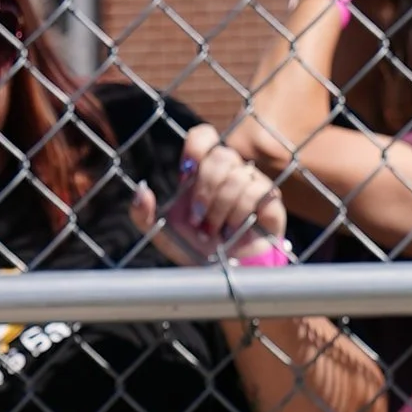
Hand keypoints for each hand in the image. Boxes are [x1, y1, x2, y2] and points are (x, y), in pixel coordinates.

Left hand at [130, 125, 289, 266]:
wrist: (225, 275)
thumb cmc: (195, 251)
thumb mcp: (161, 234)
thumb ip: (142, 214)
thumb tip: (141, 189)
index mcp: (202, 171)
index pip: (204, 136)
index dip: (197, 145)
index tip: (185, 173)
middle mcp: (229, 172)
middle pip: (221, 155)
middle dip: (206, 190)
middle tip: (198, 218)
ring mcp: (252, 183)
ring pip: (238, 176)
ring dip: (222, 208)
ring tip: (217, 231)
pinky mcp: (270, 200)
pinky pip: (257, 190)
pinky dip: (241, 213)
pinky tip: (234, 230)